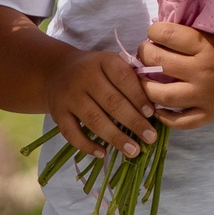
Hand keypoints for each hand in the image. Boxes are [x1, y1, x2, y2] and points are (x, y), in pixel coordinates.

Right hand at [43, 45, 157, 159]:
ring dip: (115, 137)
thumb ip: (131, 79)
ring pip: (94, 119)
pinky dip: (87, 145)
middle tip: (150, 138)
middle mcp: (84, 76)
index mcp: (103, 61)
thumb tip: (156, 107)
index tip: (151, 114)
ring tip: (133, 151)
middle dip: (133, 122)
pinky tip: (103, 153)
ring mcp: (69, 95)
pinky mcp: (57, 113)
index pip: (123, 78)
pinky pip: (72, 132)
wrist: (56, 70)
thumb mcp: (111, 65)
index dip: (138, 97)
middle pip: (111, 102)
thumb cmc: (96, 72)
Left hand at [137, 22, 213, 127]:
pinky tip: (158, 106)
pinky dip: (164, 116)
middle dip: (144, 54)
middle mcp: (202, 72)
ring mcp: (205, 97)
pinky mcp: (212, 114)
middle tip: (147, 52)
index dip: (153, 31)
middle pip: (156, 62)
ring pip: (159, 95)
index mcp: (206, 47)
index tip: (154, 32)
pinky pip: (180, 122)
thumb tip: (164, 30)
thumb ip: (197, 32)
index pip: (164, 35)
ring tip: (146, 78)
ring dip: (145, 86)